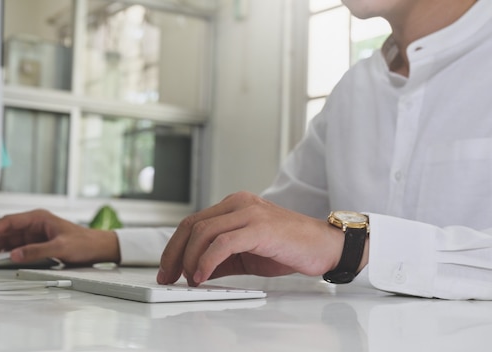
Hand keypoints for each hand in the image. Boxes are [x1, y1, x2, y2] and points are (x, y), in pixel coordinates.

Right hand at [0, 209, 119, 264]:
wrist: (98, 248)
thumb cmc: (84, 242)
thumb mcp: (60, 248)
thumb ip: (36, 251)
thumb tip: (14, 255)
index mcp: (38, 218)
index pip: (8, 221)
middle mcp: (35, 224)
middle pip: (5, 230)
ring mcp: (36, 234)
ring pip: (10, 239)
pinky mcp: (38, 243)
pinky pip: (19, 247)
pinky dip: (9, 253)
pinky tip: (1, 261)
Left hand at [157, 191, 346, 285]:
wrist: (325, 246)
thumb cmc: (289, 247)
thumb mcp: (246, 254)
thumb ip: (220, 259)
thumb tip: (193, 273)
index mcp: (234, 204)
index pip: (193, 222)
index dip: (174, 247)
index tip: (167, 269)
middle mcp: (239, 203)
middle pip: (192, 225)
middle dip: (174, 253)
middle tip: (168, 277)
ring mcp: (249, 213)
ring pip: (203, 232)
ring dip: (190, 260)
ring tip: (190, 280)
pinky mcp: (260, 228)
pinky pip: (223, 243)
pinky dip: (207, 261)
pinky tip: (202, 276)